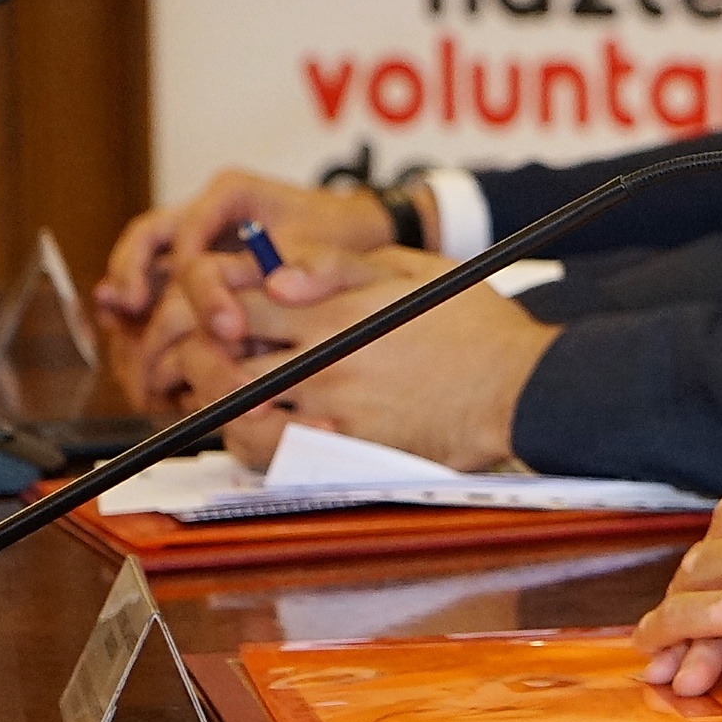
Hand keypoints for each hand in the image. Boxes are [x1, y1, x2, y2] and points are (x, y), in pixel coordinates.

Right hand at [95, 167, 392, 337]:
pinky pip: (156, 279)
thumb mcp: (327, 249)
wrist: (352, 236)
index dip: (197, 281)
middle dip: (132, 271)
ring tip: (119, 328)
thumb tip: (278, 289)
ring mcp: (194, 233)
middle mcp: (205, 209)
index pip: (193, 232)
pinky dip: (144, 306)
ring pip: (143, 254)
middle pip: (149, 233)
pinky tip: (135, 339)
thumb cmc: (339, 236)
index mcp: (233, 193)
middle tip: (128, 308)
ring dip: (128, 289)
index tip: (215, 320)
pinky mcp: (194, 259)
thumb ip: (303, 267)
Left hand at [190, 243, 548, 469]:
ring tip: (232, 388)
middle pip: (219, 360)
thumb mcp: (413, 269)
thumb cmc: (476, 325)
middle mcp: (323, 364)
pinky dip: (255, 441)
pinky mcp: (348, 452)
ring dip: (218, 401)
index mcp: (335, 312)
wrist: (521, 387)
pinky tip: (266, 426)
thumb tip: (276, 272)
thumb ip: (339, 265)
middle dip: (200, 351)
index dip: (213, 297)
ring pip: (235, 414)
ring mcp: (332, 413)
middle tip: (212, 348)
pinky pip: (274, 456)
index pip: (236, 300)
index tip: (224, 301)